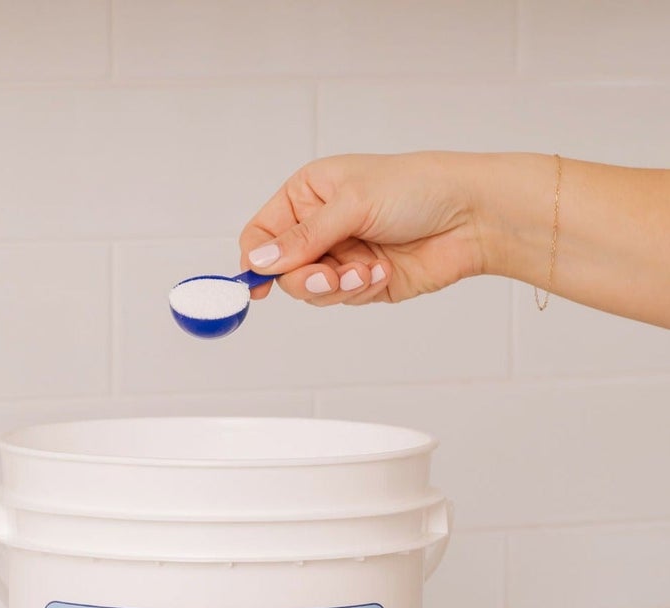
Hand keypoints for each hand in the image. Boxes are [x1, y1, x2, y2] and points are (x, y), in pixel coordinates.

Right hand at [238, 151, 487, 307]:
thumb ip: (302, 238)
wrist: (472, 216)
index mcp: (309, 194)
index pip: (261, 234)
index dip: (255, 261)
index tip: (258, 283)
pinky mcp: (360, 282)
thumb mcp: (351, 204)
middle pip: (281, 271)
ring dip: (337, 286)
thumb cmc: (417, 188)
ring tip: (367, 270)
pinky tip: (384, 271)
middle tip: (327, 276)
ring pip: (310, 291)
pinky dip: (360, 290)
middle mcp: (319, 226)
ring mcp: (340, 256)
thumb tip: (259, 264)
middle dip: (305, 278)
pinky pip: (340, 300)